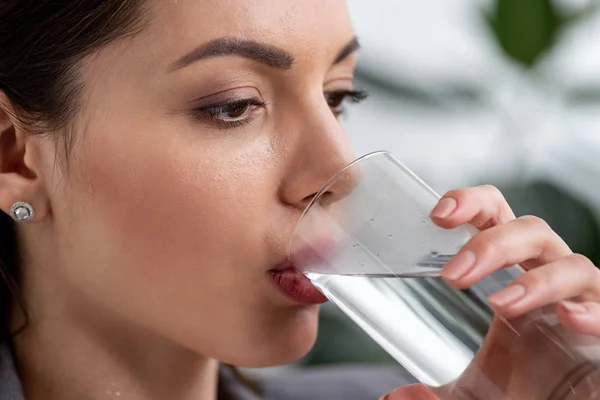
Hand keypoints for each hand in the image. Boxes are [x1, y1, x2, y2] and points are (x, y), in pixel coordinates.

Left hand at [381, 185, 599, 399]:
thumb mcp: (472, 389)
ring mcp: (583, 301)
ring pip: (573, 264)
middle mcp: (549, 276)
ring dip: (536, 281)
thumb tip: (397, 398)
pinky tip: (569, 318)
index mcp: (512, 272)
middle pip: (531, 231)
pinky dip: (594, 311)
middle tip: (452, 276)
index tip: (438, 215)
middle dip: (492, 245)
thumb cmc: (523, 385)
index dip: (471, 203)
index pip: (495, 216)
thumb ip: (435, 392)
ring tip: (500, 304)